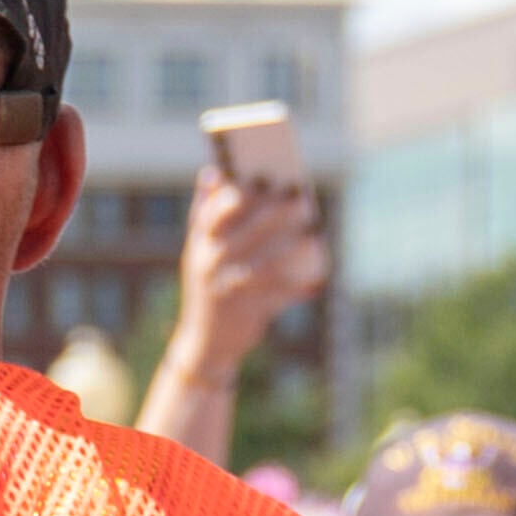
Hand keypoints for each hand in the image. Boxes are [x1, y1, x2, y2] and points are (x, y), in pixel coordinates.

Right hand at [158, 166, 328, 393]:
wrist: (205, 344)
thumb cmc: (207, 289)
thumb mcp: (198, 253)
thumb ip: (203, 213)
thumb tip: (212, 172)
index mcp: (200, 245)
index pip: (216, 212)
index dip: (239, 193)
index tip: (263, 178)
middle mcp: (211, 265)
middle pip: (250, 232)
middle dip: (278, 212)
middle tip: (300, 197)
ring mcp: (228, 289)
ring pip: (269, 263)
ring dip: (296, 246)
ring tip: (315, 232)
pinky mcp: (247, 311)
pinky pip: (279, 294)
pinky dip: (300, 287)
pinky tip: (317, 278)